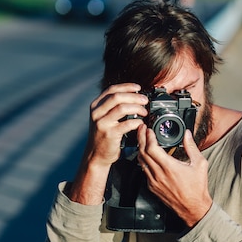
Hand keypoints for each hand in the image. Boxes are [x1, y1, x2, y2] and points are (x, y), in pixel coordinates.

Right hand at [68, 83, 148, 204]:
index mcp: (96, 106)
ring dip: (137, 108)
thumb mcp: (104, 118)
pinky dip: (137, 122)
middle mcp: (97, 113)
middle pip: (117, 97)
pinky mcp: (109, 134)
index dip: (126, 87)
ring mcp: (102, 123)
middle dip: (134, 96)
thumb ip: (113, 107)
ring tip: (144, 112)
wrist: (96, 155)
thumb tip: (133, 96)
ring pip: (122, 108)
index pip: (111, 90)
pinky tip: (141, 123)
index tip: (138, 88)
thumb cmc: (104, 135)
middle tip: (145, 100)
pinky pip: (127, 124)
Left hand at [137, 127, 212, 226]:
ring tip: (142, 139)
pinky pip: (144, 170)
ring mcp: (154, 181)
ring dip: (140, 148)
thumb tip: (187, 134)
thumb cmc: (197, 188)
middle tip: (141, 129)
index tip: (149, 129)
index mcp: (170, 167)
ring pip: (141, 161)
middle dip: (141, 138)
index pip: (152, 148)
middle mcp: (159, 174)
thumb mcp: (199, 164)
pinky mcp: (152, 187)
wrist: (193, 207)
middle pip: (142, 152)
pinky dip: (143, 160)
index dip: (148, 137)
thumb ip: (192, 147)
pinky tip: (146, 155)